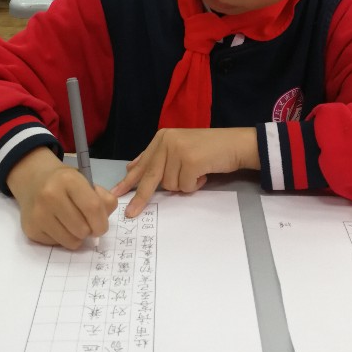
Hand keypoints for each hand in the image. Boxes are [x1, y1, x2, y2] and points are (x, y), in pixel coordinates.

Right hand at [7, 147, 117, 248]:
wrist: (33, 182)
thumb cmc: (66, 184)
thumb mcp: (86, 181)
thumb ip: (102, 199)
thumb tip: (103, 222)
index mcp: (69, 180)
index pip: (93, 207)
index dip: (102, 222)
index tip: (101, 226)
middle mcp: (51, 195)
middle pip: (83, 229)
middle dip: (90, 230)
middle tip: (85, 222)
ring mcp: (39, 213)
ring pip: (71, 242)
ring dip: (77, 237)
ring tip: (72, 224)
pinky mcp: (31, 229)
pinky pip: (58, 245)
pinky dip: (63, 239)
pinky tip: (58, 224)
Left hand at [111, 127, 259, 217]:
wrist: (235, 143)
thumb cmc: (208, 149)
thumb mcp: (179, 148)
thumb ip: (157, 157)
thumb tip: (131, 169)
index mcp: (162, 138)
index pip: (142, 164)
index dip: (129, 181)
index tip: (116, 194)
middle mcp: (167, 141)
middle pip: (150, 177)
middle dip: (141, 197)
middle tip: (131, 213)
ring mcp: (179, 150)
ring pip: (171, 185)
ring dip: (185, 184)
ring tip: (197, 171)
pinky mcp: (191, 161)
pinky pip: (185, 186)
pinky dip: (196, 185)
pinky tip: (204, 173)